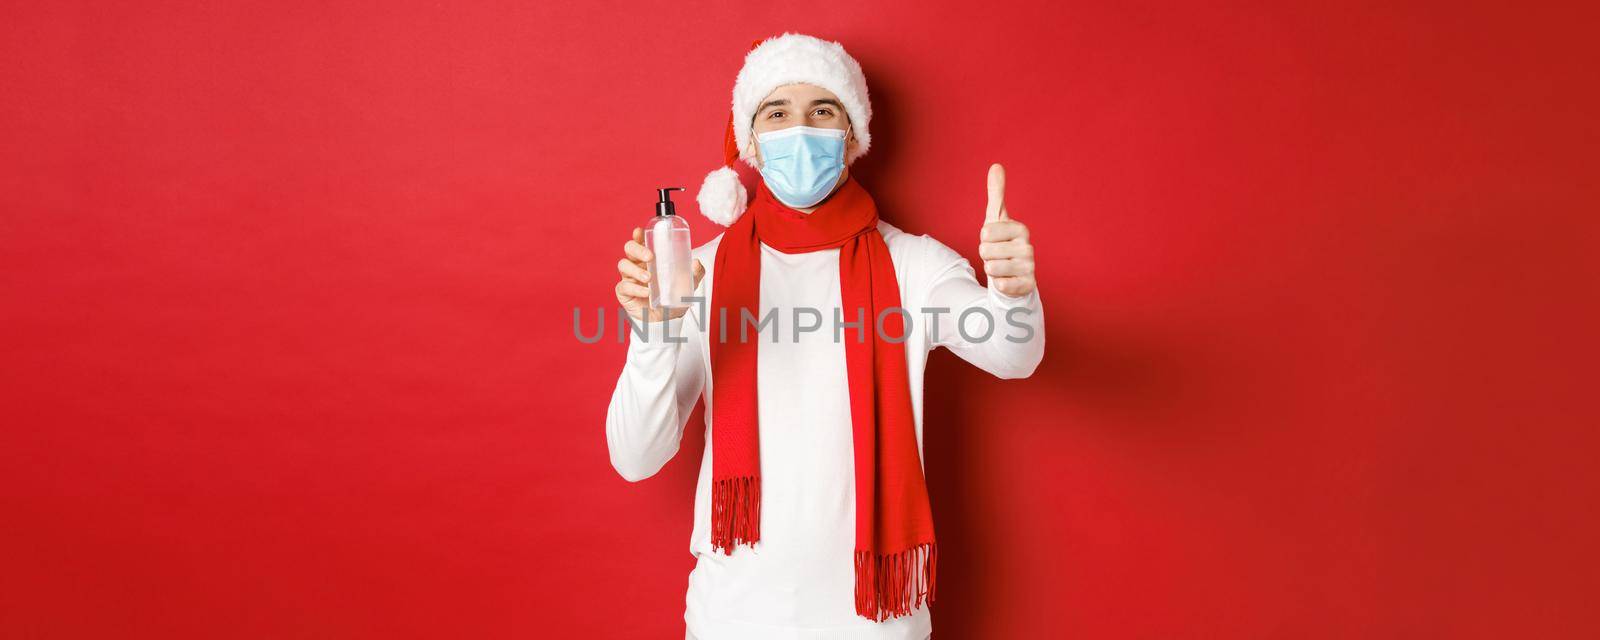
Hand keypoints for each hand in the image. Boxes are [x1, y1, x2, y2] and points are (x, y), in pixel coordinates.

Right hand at [617, 227, 704, 321]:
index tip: (640, 232)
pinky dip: (635, 288)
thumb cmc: (673, 297)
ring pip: (623, 265)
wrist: (666, 320)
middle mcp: (637, 265)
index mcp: (649, 258)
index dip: (638, 235)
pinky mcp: (624, 292)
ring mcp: (629, 278)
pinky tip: (646, 292)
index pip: (640, 241)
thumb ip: (695, 273)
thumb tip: (696, 263)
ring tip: (649, 279)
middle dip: (637, 249)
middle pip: (629, 249)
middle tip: (650, 257)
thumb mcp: (688, 284)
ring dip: (635, 269)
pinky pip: (624, 286)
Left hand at [979, 163, 1035, 296]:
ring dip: (991, 270)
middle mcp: (1028, 247)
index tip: (993, 240)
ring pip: (992, 268)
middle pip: (985, 251)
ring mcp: (1030, 267)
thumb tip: (996, 165)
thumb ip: (997, 193)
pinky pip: (1002, 285)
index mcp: (1021, 229)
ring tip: (1000, 267)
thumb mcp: (996, 218)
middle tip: (996, 255)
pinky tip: (1006, 280)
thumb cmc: (1002, 243)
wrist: (1012, 274)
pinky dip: (999, 284)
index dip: (984, 239)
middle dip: (985, 255)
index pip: (986, 232)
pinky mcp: (1027, 286)